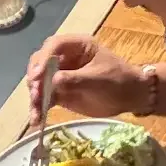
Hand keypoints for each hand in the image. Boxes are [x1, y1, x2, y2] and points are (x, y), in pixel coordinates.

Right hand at [25, 35, 146, 125]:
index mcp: (77, 46)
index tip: (37, 76)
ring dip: (35, 97)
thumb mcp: (98, 79)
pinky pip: (45, 98)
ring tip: (35, 114)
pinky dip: (39, 108)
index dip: (43, 59)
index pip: (54, 46)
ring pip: (40, 82)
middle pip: (41, 63)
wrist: (130, 97)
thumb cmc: (118, 80)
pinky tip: (37, 119)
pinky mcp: (61, 92)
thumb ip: (75, 79)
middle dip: (35, 79)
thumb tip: (53, 81)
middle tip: (36, 94)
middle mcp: (65, 58)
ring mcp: (61, 75)